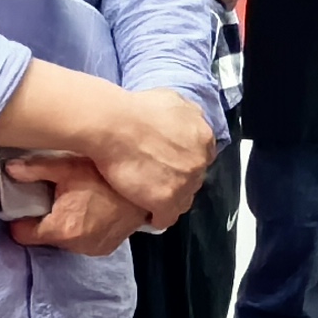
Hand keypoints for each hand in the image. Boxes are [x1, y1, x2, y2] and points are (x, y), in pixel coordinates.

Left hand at [2, 157, 148, 254]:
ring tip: (74, 203)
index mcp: (62, 228)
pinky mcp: (106, 247)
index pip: (24, 234)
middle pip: (46, 237)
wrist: (146, 187)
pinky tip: (89, 211)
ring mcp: (93, 248)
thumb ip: (35, 169)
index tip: (24, 209)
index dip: (21, 220)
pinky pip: (84, 242)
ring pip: (65, 241)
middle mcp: (77, 245)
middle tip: (54, 198)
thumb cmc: (108, 177)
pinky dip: (82, 230)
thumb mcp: (68, 167)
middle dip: (46, 220)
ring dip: (66, 226)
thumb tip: (11, 168)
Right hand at [83, 85, 219, 217]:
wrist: (113, 125)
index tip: (169, 163)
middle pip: (193, 179)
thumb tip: (188, 120)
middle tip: (155, 179)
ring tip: (148, 197)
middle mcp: (199, 161)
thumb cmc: (135, 108)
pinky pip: (166, 218)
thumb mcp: (171, 99)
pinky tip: (146, 213)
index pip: (200, 157)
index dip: (183, 161)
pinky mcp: (167, 201)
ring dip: (168, 198)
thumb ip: (187, 114)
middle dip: (177, 179)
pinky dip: (156, 217)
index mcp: (203, 137)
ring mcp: (185, 183)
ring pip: (182, 200)